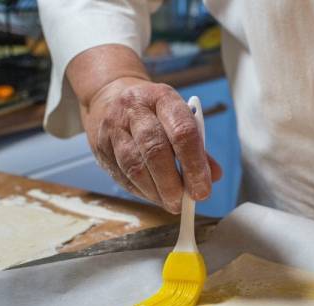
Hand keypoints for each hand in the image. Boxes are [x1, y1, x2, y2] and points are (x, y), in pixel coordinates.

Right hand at [82, 77, 221, 212]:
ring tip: (170, 203)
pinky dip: (141, 191)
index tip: (202, 190)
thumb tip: (213, 176)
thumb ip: (197, 147)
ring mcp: (114, 127)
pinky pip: (121, 175)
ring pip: (134, 165)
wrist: (109, 95)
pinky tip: (153, 196)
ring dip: (155, 191)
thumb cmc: (153, 112)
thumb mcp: (178, 117)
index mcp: (163, 98)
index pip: (182, 133)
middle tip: (184, 202)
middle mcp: (135, 109)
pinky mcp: (100, 145)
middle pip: (155, 150)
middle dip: (172, 183)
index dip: (195, 165)